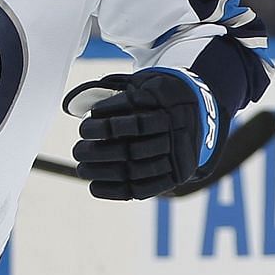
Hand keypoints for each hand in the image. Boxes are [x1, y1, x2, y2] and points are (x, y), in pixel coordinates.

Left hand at [67, 68, 219, 200]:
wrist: (202, 112)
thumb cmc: (159, 96)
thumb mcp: (142, 82)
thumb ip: (110, 88)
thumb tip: (71, 104)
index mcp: (168, 98)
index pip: (132, 112)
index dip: (105, 121)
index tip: (85, 125)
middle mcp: (177, 127)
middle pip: (131, 145)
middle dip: (98, 150)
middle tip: (77, 150)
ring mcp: (179, 154)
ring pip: (136, 168)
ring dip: (102, 171)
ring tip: (81, 168)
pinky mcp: (178, 175)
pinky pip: (145, 188)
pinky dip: (116, 191)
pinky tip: (94, 186)